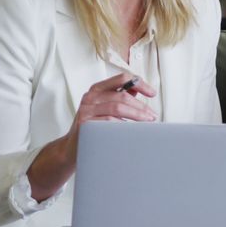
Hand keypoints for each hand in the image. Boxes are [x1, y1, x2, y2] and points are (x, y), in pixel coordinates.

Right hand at [30, 73, 157, 201]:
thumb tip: (138, 90)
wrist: (72, 147)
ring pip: (117, 108)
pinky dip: (123, 125)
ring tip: (147, 123)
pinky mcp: (84, 123)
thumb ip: (120, 97)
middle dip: (141, 106)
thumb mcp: (105, 108)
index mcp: (97, 89)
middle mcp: (90, 96)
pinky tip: (131, 130)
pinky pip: (108, 122)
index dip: (140, 84)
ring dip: (136, 115)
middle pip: (122, 96)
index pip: (122, 78)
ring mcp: (86, 110)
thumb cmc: (93, 126)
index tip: (152, 94)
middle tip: (152, 116)